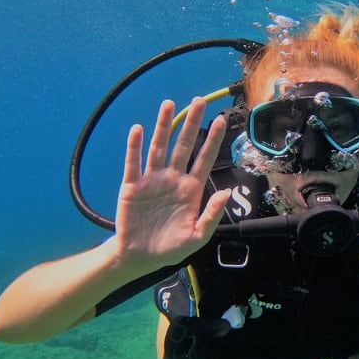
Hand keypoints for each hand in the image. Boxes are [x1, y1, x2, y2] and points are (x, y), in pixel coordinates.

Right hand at [113, 98, 229, 273]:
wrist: (139, 257)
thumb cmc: (169, 247)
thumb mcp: (196, 237)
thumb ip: (211, 215)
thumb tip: (226, 193)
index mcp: (191, 190)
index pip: (204, 159)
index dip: (213, 140)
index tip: (221, 120)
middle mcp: (173, 179)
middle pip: (183, 145)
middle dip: (191, 123)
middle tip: (199, 101)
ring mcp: (152, 180)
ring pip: (159, 148)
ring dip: (163, 126)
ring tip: (169, 104)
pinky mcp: (132, 186)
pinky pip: (134, 163)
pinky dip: (135, 146)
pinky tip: (139, 130)